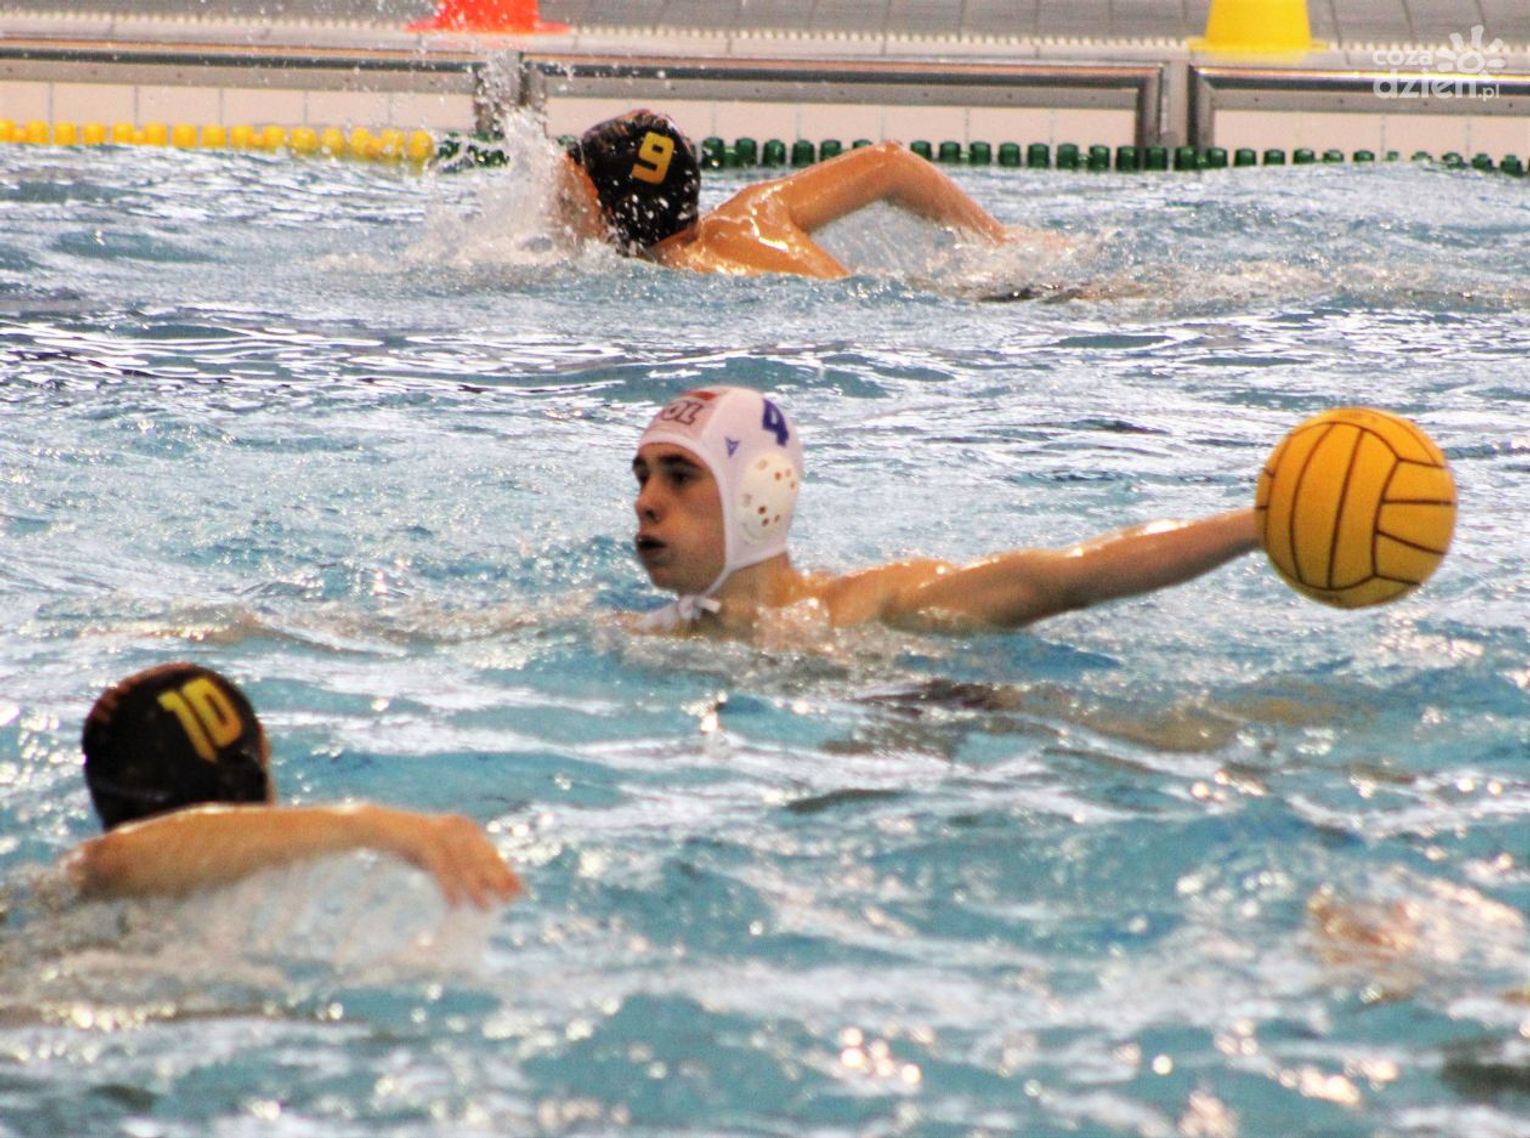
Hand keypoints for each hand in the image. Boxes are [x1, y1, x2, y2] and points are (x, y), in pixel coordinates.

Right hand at [382, 811, 522, 909]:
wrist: (378, 826)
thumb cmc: (412, 844)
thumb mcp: (440, 855)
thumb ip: (460, 866)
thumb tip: (486, 888)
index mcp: (465, 827)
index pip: (491, 853)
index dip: (506, 873)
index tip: (520, 891)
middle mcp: (457, 826)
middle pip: (483, 858)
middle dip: (498, 881)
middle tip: (510, 901)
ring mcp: (441, 830)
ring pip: (464, 864)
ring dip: (476, 888)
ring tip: (485, 908)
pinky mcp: (424, 838)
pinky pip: (440, 866)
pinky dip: (448, 886)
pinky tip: (455, 903)